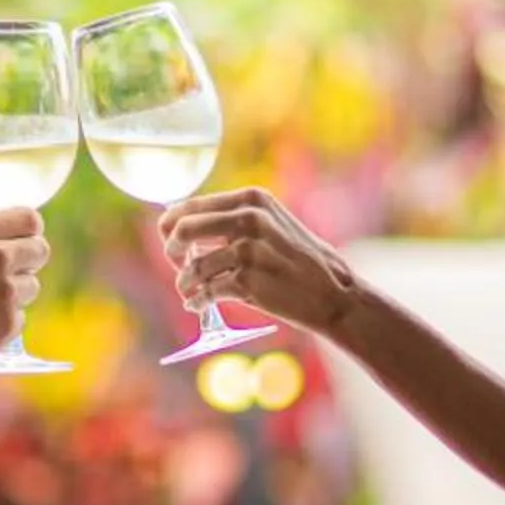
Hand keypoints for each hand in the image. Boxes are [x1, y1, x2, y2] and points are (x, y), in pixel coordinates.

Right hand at [0, 208, 48, 378]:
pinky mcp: (6, 324)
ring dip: (13, 295)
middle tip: (4, 276)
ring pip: (31, 287)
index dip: (27, 232)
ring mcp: (5, 292)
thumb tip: (7, 238)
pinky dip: (2, 324)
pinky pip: (19, 319)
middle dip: (26, 262)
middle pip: (40, 251)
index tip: (21, 242)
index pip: (31, 220)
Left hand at [156, 189, 357, 333]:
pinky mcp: (248, 281)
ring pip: (193, 267)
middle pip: (183, 229)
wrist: (333, 293)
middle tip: (177, 265)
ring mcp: (248, 250)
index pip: (191, 205)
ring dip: (185, 283)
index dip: (171, 225)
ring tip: (189, 291)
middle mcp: (249, 219)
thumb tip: (182, 221)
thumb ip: (234, 219)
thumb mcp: (272, 223)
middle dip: (172, 250)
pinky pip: (206, 292)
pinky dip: (197, 301)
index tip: (172, 242)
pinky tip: (198, 305)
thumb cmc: (299, 261)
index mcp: (252, 199)